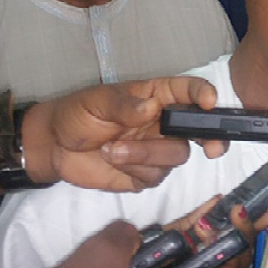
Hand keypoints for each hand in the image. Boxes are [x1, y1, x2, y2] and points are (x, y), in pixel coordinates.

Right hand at [0, 206, 254, 267]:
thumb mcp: (105, 253)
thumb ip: (132, 235)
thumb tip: (138, 235)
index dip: (236, 255)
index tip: (239, 225)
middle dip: (216, 246)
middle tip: (225, 216)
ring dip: (191, 251)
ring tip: (200, 218)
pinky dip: (164, 262)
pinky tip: (159, 239)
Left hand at [22, 76, 230, 191]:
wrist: (55, 147)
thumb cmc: (77, 114)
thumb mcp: (96, 101)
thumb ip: (124, 105)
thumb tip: (151, 107)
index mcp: (157, 96)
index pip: (188, 91)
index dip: (203, 94)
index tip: (209, 102)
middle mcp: (164, 123)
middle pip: (199, 129)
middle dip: (212, 137)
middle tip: (212, 149)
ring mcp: (157, 149)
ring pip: (176, 155)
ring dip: (145, 154)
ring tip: (110, 149)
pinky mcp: (146, 174)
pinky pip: (156, 176)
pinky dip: (134, 169)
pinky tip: (113, 159)